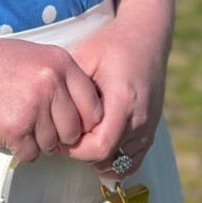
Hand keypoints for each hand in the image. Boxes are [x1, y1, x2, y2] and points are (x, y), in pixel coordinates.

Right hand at [0, 37, 103, 164]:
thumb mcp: (33, 57)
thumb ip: (60, 79)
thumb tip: (83, 113)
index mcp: (61, 63)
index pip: (94, 106)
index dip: (84, 121)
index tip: (70, 124)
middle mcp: (52, 84)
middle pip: (74, 130)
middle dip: (59, 135)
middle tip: (36, 125)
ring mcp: (34, 107)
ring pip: (52, 145)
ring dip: (37, 141)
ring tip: (15, 121)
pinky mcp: (15, 129)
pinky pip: (31, 154)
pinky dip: (20, 149)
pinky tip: (5, 130)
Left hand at [59, 16, 170, 176]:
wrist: (146, 37)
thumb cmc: (112, 44)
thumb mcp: (86, 57)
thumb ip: (71, 88)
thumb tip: (50, 116)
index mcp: (123, 101)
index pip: (99, 147)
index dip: (74, 149)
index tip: (57, 136)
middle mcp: (140, 120)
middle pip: (107, 159)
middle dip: (81, 154)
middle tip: (63, 138)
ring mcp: (148, 128)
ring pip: (120, 165)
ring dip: (97, 159)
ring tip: (79, 139)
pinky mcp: (151, 131)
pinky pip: (133, 162)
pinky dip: (114, 161)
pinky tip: (95, 145)